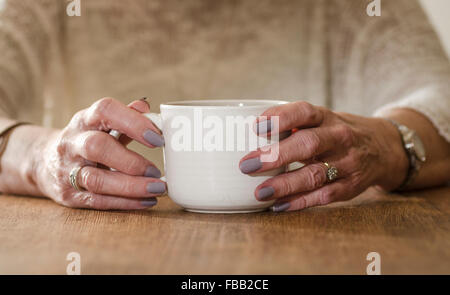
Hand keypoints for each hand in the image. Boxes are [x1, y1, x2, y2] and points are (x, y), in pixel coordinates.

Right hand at [34, 97, 165, 209]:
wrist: (43, 161)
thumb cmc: (85, 139)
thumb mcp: (100, 123)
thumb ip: (124, 116)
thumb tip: (145, 106)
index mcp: (84, 120)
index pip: (105, 111)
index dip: (133, 122)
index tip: (158, 138)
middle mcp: (72, 143)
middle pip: (97, 147)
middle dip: (130, 161)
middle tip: (156, 171)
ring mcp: (67, 170)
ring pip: (96, 180)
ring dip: (131, 187)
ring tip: (157, 188)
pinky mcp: (68, 195)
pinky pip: (98, 201)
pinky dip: (125, 202)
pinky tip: (147, 201)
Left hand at [239, 101, 408, 211]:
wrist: (381, 149)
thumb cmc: (335, 133)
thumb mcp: (320, 120)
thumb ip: (291, 126)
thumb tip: (247, 137)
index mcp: (326, 117)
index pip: (303, 112)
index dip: (280, 118)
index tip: (256, 127)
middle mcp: (339, 137)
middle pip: (307, 144)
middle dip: (276, 156)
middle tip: (248, 165)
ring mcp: (347, 163)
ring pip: (315, 174)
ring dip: (285, 184)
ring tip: (260, 192)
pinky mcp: (350, 186)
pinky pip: (323, 196)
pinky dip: (299, 202)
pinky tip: (278, 205)